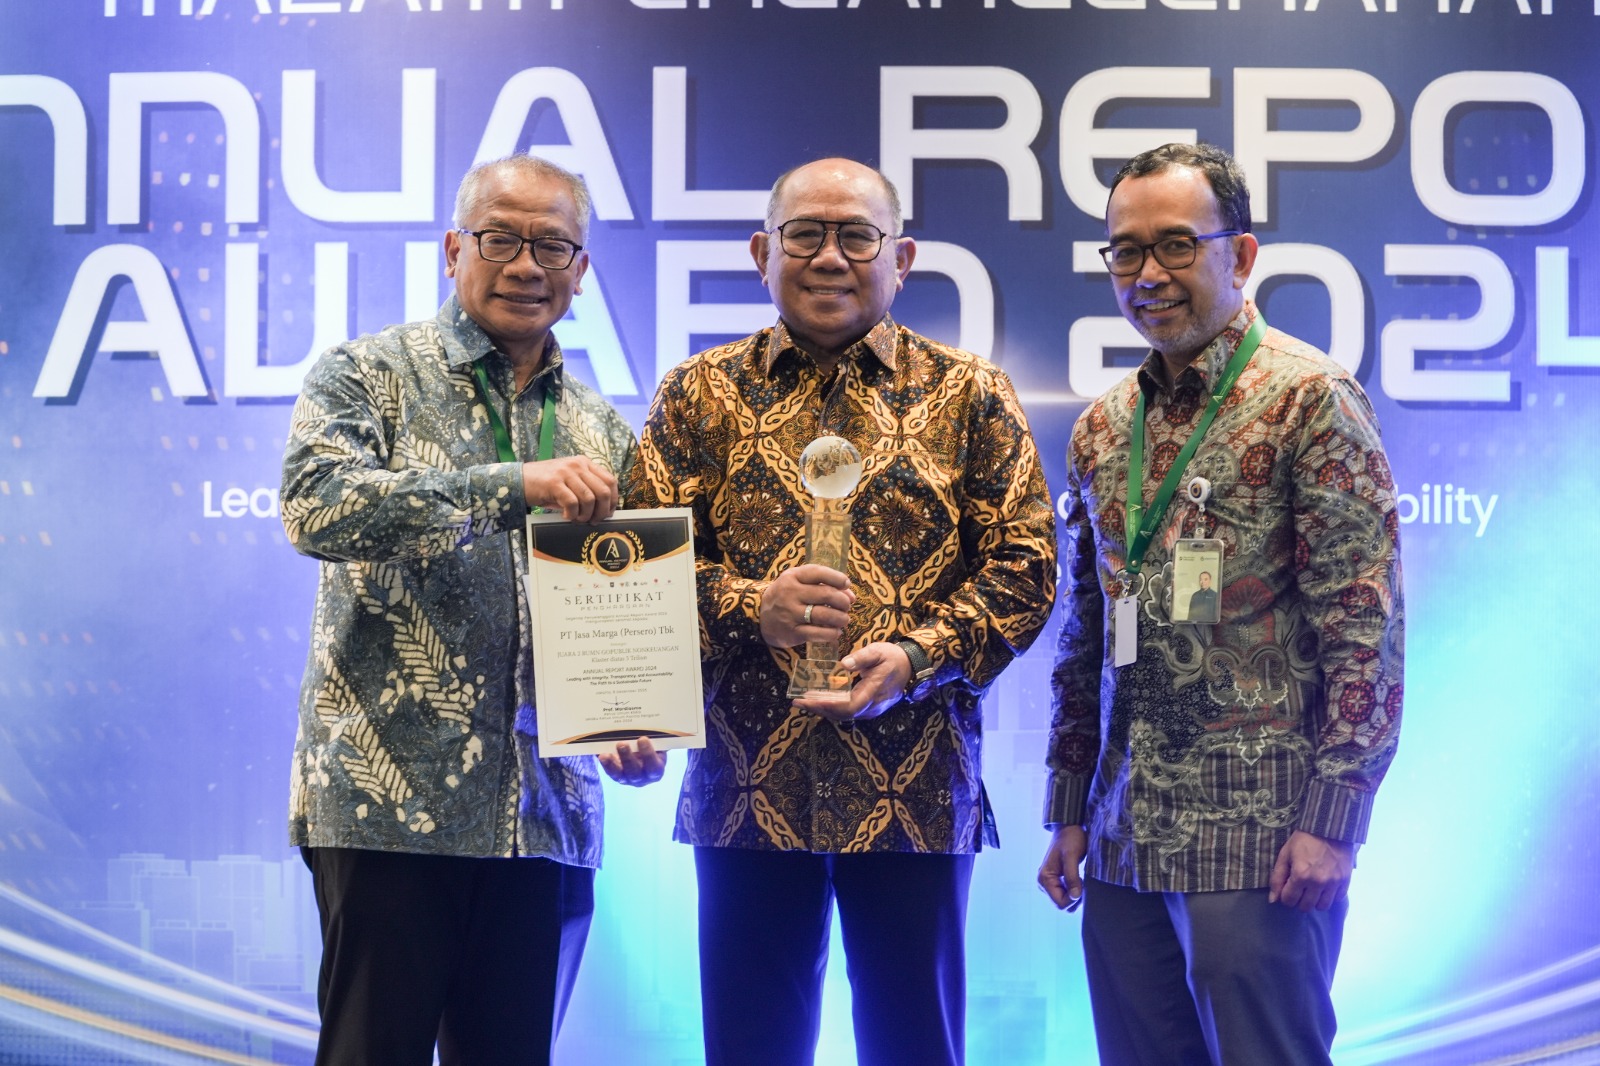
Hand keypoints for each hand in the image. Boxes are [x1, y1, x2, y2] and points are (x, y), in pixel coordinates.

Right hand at [521, 456, 618, 522]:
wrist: (518, 480)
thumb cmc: (546, 485)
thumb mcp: (569, 481)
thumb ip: (586, 489)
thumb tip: (603, 511)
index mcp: (584, 463)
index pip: (610, 481)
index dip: (614, 500)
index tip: (608, 513)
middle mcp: (577, 465)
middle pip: (603, 491)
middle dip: (602, 511)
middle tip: (593, 521)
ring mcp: (565, 473)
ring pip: (589, 499)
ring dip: (586, 515)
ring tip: (577, 519)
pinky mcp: (554, 483)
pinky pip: (572, 503)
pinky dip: (572, 514)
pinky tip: (565, 516)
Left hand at [597, 737, 666, 786]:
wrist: (644, 753)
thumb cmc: (652, 746)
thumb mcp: (656, 742)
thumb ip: (652, 737)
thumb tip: (644, 721)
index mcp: (656, 768)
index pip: (654, 766)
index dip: (648, 754)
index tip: (642, 738)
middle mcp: (643, 777)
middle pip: (635, 772)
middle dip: (627, 758)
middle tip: (622, 743)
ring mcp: (629, 779)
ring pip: (620, 775)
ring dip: (613, 764)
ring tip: (606, 754)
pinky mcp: (617, 777)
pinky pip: (610, 772)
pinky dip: (606, 764)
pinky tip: (601, 755)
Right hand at [759, 564, 853, 648]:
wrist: (760, 616)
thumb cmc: (786, 596)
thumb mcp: (798, 582)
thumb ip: (823, 584)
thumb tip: (850, 595)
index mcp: (793, 577)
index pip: (819, 572)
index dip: (838, 578)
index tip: (846, 584)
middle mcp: (791, 593)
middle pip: (826, 594)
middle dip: (843, 601)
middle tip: (846, 606)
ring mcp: (790, 614)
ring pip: (824, 615)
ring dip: (841, 618)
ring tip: (844, 619)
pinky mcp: (792, 633)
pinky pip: (817, 634)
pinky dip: (832, 633)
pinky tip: (836, 632)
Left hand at [791, 641, 911, 723]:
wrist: (910, 666)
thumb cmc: (893, 657)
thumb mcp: (878, 651)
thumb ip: (861, 657)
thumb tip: (843, 664)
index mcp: (873, 692)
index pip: (848, 707)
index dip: (828, 706)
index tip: (809, 700)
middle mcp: (872, 707)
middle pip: (842, 715)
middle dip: (819, 709)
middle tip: (798, 701)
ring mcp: (871, 710)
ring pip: (844, 716)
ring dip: (823, 709)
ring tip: (804, 701)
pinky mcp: (869, 708)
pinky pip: (848, 712)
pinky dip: (832, 708)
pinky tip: (820, 700)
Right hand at [1037, 824, 1087, 910]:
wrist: (1069, 828)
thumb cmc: (1070, 839)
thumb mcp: (1072, 857)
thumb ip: (1072, 877)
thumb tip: (1075, 896)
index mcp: (1044, 879)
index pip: (1060, 903)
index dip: (1073, 899)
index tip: (1081, 884)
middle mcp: (1044, 883)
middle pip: (1061, 904)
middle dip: (1074, 898)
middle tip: (1082, 882)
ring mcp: (1050, 882)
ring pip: (1065, 900)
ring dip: (1076, 895)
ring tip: (1081, 880)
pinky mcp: (1057, 880)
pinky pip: (1066, 894)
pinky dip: (1075, 890)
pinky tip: (1079, 880)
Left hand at [1268, 830, 1353, 910]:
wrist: (1328, 829)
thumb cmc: (1303, 841)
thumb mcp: (1285, 855)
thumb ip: (1277, 878)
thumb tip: (1273, 900)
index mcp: (1300, 875)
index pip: (1289, 900)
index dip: (1285, 896)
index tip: (1287, 889)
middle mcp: (1318, 882)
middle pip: (1305, 907)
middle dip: (1299, 901)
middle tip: (1299, 890)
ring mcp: (1333, 883)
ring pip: (1322, 906)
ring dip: (1315, 901)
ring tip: (1312, 890)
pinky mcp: (1345, 881)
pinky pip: (1337, 899)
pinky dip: (1330, 896)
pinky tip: (1325, 887)